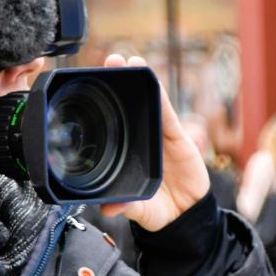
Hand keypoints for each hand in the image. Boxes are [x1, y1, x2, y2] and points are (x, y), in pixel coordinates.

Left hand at [99, 55, 210, 231]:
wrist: (185, 216)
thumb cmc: (156, 209)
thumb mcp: (138, 209)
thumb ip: (125, 207)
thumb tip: (108, 209)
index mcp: (124, 153)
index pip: (111, 123)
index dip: (103, 104)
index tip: (90, 84)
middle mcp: (139, 140)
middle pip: (128, 105)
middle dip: (119, 81)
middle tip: (110, 60)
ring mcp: (158, 136)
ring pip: (148, 103)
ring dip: (141, 80)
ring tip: (130, 60)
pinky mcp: (177, 137)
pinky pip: (167, 115)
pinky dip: (161, 98)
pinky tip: (154, 82)